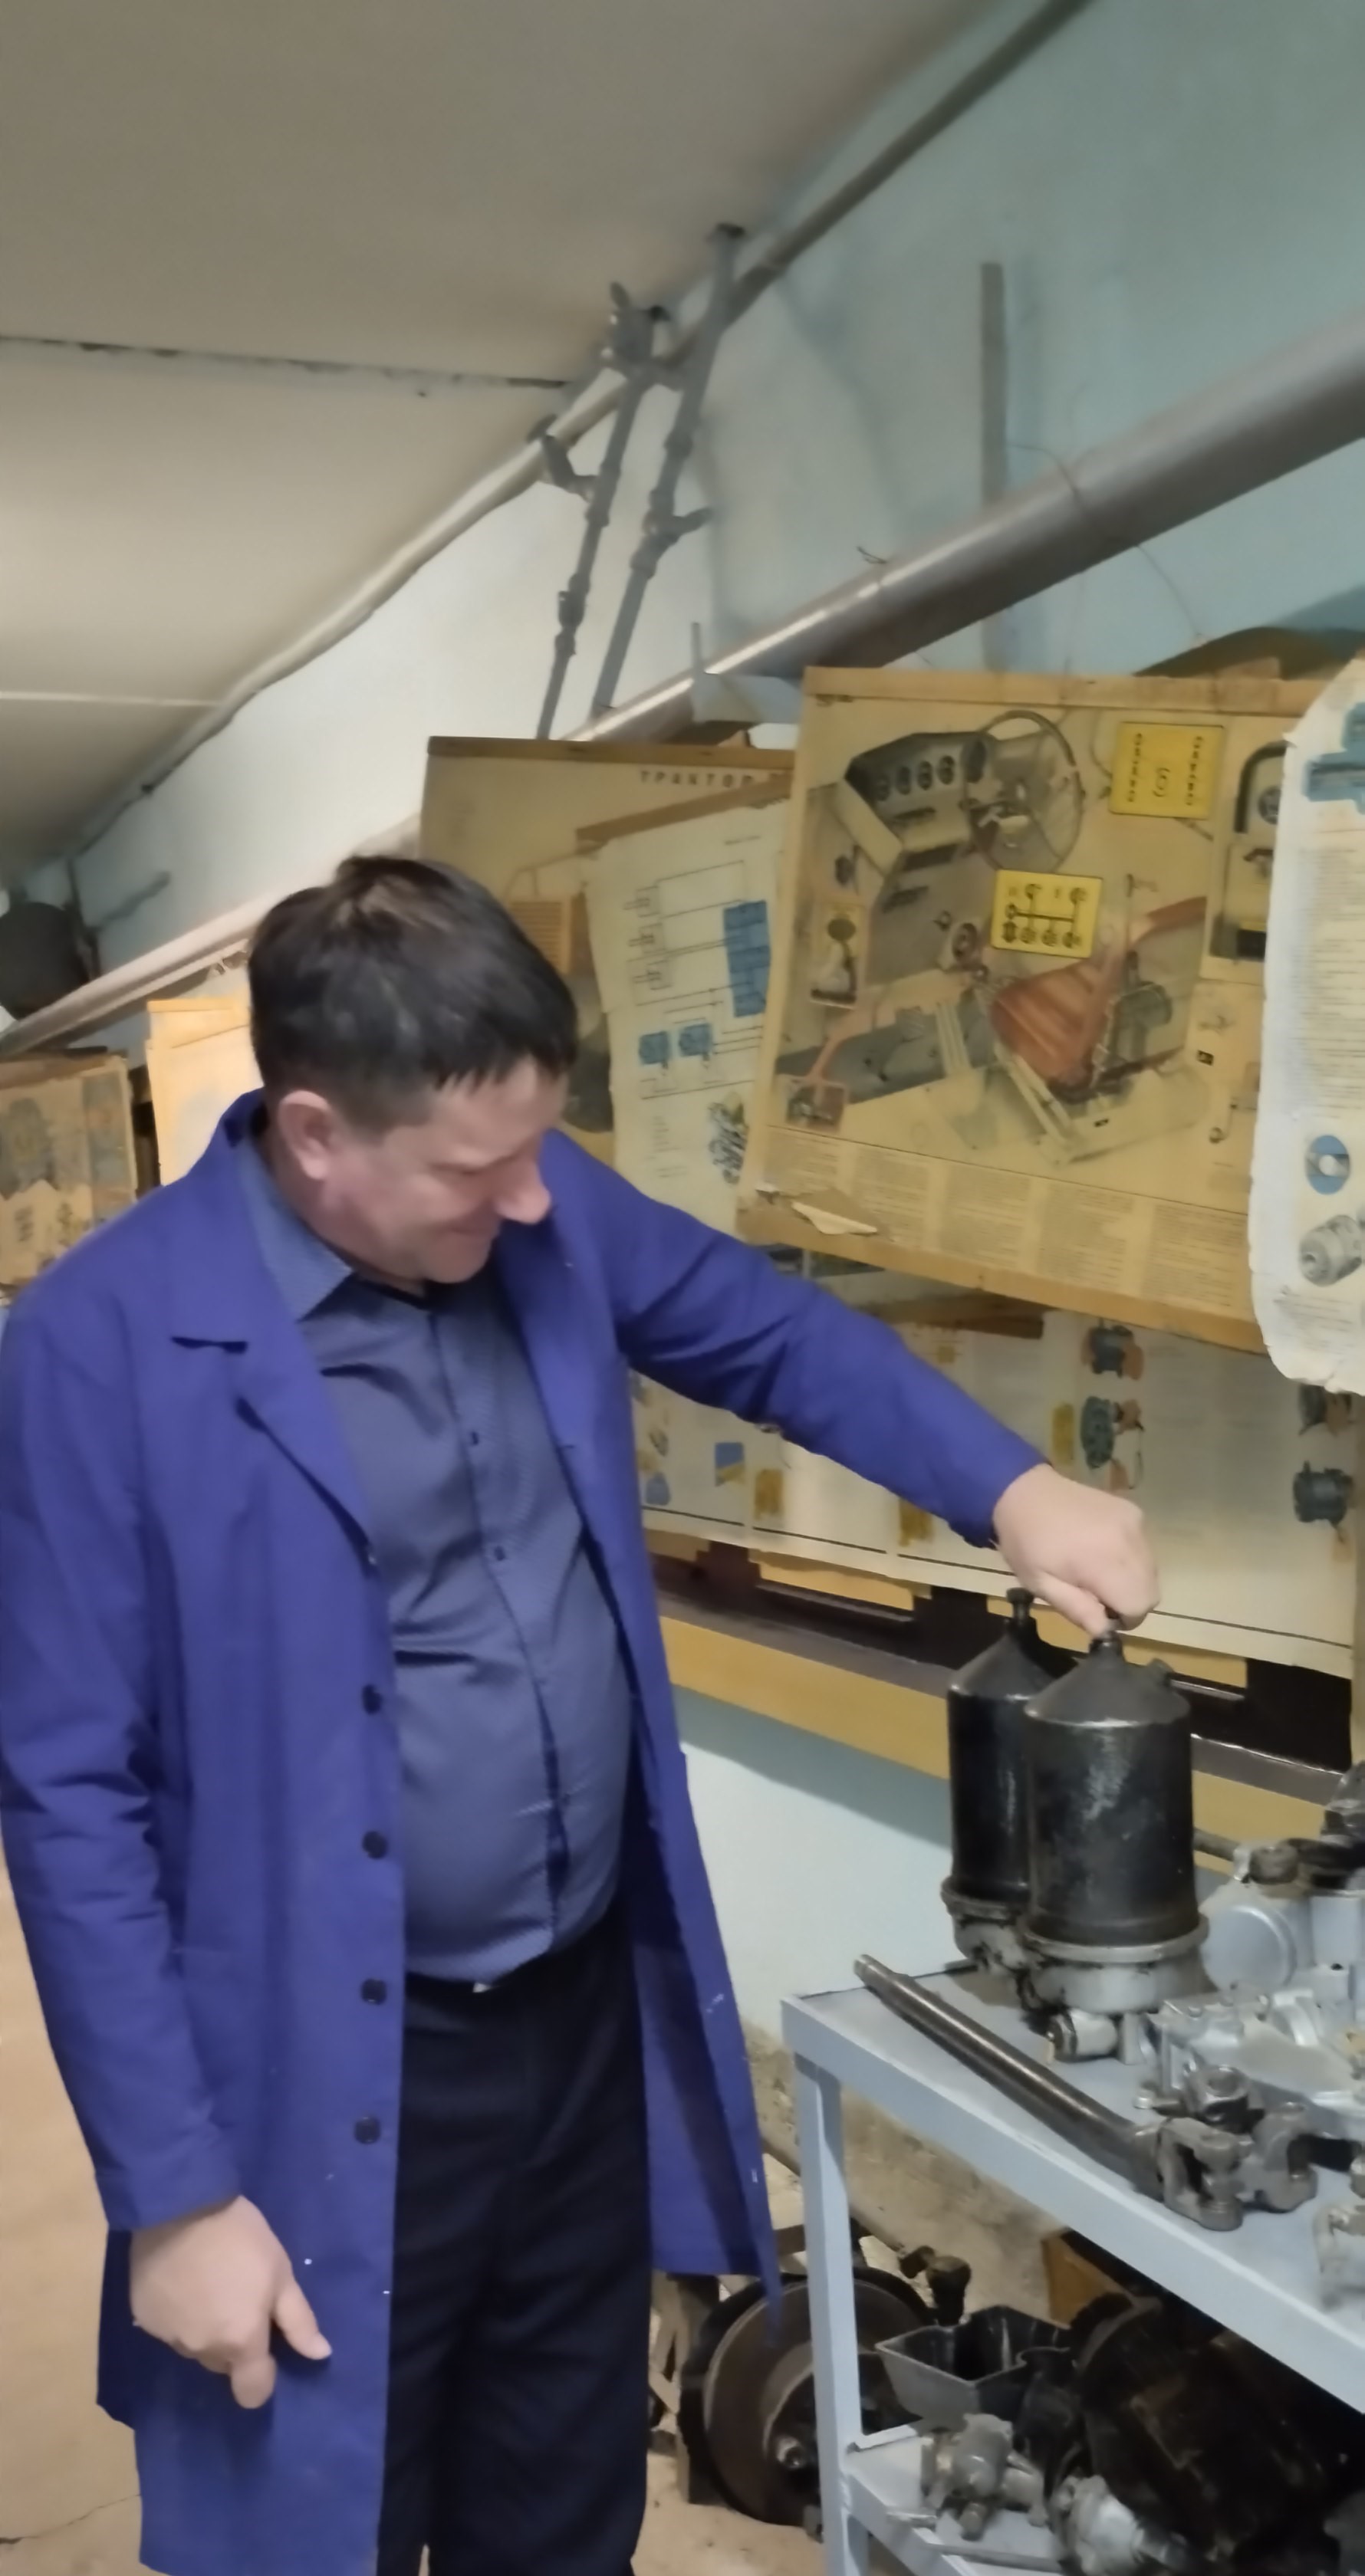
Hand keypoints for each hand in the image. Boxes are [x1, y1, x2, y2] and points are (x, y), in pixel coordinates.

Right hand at [130, 2196, 329, 2408]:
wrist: (180, 2206)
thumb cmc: (240, 2238)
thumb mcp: (281, 2273)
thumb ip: (299, 2321)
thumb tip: (320, 2355)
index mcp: (240, 2342)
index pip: (253, 2393)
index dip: (262, 2377)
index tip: (266, 2348)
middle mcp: (202, 2350)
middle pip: (223, 2365)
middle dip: (234, 2343)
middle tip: (237, 2300)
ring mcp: (169, 2336)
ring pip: (195, 2347)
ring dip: (204, 2329)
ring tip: (208, 2285)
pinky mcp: (143, 2318)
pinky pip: (169, 2329)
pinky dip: (178, 2314)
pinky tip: (182, 2281)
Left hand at [994, 1462, 1156, 1638]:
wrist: (1024, 1491)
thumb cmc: (1026, 1542)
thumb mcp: (1041, 1584)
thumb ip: (1078, 1610)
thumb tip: (1106, 1631)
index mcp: (1104, 1561)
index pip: (1139, 1605)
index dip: (1122, 1618)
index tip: (1097, 1610)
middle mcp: (1129, 1540)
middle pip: (1151, 1591)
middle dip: (1128, 1602)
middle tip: (1095, 1594)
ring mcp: (1135, 1523)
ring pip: (1151, 1571)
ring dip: (1130, 1580)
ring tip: (1096, 1571)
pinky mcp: (1134, 1511)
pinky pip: (1144, 1549)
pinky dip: (1130, 1558)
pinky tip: (1101, 1549)